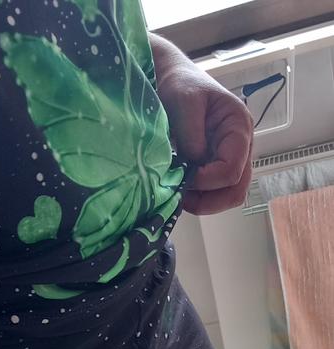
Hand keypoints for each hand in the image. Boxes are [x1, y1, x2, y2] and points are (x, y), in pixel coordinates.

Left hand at [150, 35, 253, 214]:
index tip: (183, 177)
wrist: (175, 78)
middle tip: (181, 199)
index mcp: (239, 126)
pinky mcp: (217, 165)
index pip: (232, 169)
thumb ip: (192, 136)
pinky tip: (181, 190)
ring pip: (228, 195)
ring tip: (179, 196)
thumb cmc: (181, 84)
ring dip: (205, 202)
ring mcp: (231, 157)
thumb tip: (194, 168)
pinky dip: (200, 198)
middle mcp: (241, 145)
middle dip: (210, 201)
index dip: (208, 181)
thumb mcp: (184, 102)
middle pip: (237, 189)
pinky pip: (216, 191)